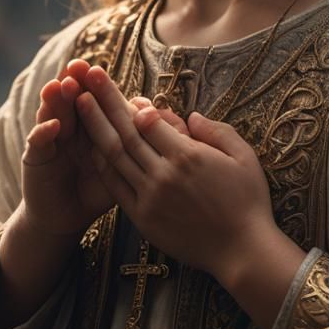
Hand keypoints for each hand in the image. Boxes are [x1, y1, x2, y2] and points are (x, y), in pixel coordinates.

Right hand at [21, 59, 188, 237]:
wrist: (66, 217)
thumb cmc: (99, 190)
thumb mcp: (124, 165)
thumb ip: (141, 141)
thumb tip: (162, 117)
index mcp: (92, 124)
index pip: (95, 100)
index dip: (99, 87)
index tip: (102, 71)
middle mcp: (70, 125)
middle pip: (72, 99)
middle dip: (76, 82)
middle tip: (80, 65)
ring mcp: (51, 138)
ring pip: (54, 112)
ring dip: (57, 99)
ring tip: (62, 85)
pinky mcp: (35, 157)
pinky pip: (38, 142)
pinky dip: (44, 132)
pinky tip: (53, 124)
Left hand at [75, 65, 277, 280]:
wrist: (242, 251)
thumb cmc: (248, 201)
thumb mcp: (243, 156)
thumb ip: (216, 130)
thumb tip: (190, 115)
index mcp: (188, 156)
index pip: (150, 121)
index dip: (134, 103)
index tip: (126, 91)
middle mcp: (164, 174)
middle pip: (127, 132)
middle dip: (105, 101)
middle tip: (88, 76)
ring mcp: (151, 198)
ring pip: (115, 156)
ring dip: (95, 127)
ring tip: (80, 103)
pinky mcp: (144, 218)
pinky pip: (116, 186)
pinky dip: (102, 164)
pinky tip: (90, 146)